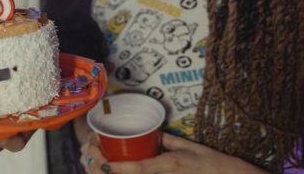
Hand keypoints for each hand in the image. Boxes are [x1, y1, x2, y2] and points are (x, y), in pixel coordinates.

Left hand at [80, 133, 267, 173]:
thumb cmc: (213, 164)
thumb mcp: (189, 146)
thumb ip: (166, 140)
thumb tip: (149, 132)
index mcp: (169, 165)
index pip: (137, 169)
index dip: (114, 167)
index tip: (98, 160)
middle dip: (104, 170)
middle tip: (90, 157)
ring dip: (111, 173)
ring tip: (96, 161)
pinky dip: (126, 173)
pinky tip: (113, 169)